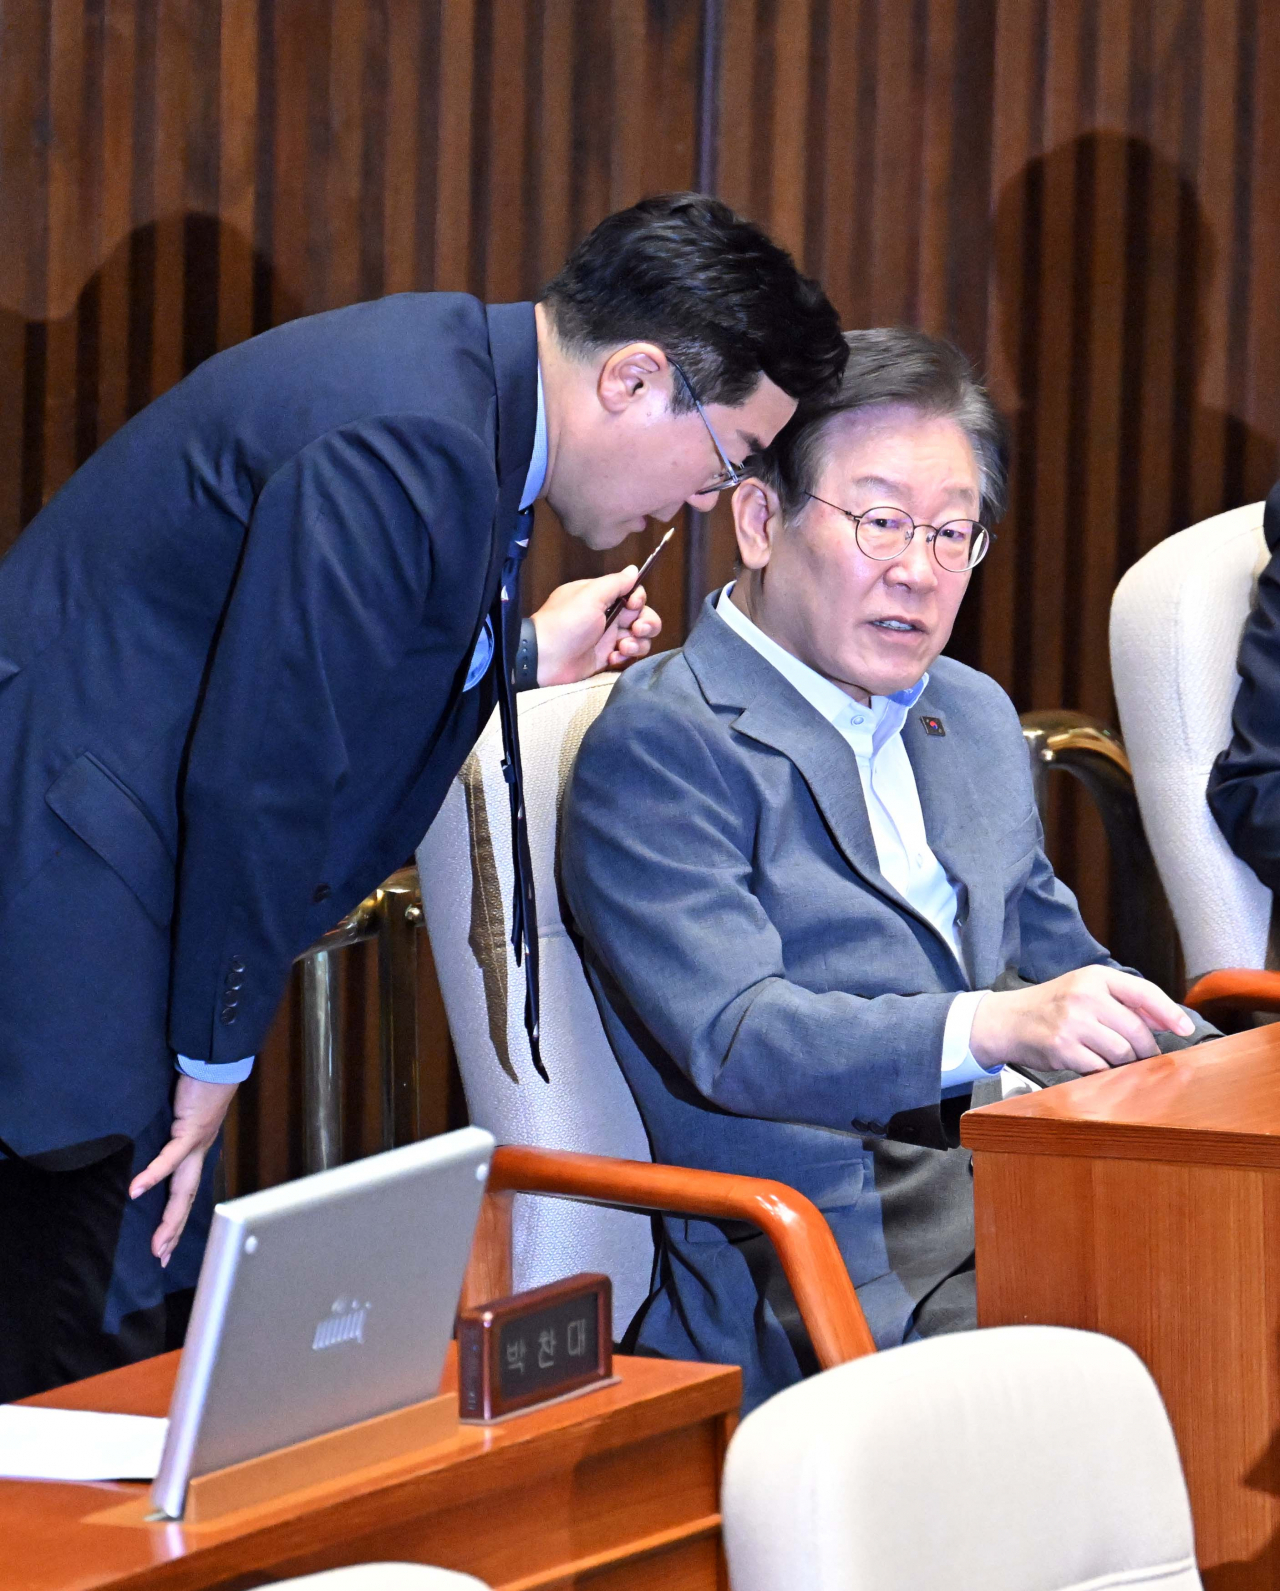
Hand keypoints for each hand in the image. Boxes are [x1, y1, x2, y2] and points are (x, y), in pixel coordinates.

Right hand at [129, 1074, 238, 1265]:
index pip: (185, 1194)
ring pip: (184, 1190)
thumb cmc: (197, 1086)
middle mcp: (199, 1153)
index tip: (164, 1247)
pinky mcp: (190, 1129)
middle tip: (160, 1258)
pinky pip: (171, 1158)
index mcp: (196, 1153)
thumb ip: (169, 1136)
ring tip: (156, 1243)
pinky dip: (154, 1175)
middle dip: (174, 1231)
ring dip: (171, 1219)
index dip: (176, 1221)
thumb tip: (147, 1149)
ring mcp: (197, 1144)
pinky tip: (137, 1190)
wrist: (216, 1063)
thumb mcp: (180, 1118)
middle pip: (186, 1200)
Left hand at [531, 568, 661, 685]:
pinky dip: (625, 657)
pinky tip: (612, 659)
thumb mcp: (590, 595)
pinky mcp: (607, 658)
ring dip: (638, 643)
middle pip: (643, 616)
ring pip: (640, 638)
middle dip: (647, 623)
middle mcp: (608, 616)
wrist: (544, 658)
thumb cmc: (567, 622)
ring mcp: (608, 638)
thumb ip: (615, 583)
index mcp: (602, 597)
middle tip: (636, 630)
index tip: (633, 606)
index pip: (633, 594)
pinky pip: (628, 656)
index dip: (639, 600)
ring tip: (622, 648)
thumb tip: (634, 569)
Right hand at [969, 966, 1195, 1074]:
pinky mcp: (1063, 1048)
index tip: (1186, 1028)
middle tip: (1144, 1056)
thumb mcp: (1084, 991)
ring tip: (1115, 1060)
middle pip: (1136, 1030)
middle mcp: (1084, 996)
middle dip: (1145, 1049)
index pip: (1143, 992)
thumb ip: (1122, 1002)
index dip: (1169, 1012)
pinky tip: (1096, 1066)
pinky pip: (1101, 1068)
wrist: (1007, 1021)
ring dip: (1126, 1063)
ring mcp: (1073, 1023)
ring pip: (1121, 1052)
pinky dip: (1105, 1072)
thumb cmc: (1050, 1006)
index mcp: (1094, 977)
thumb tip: (1166, 1020)